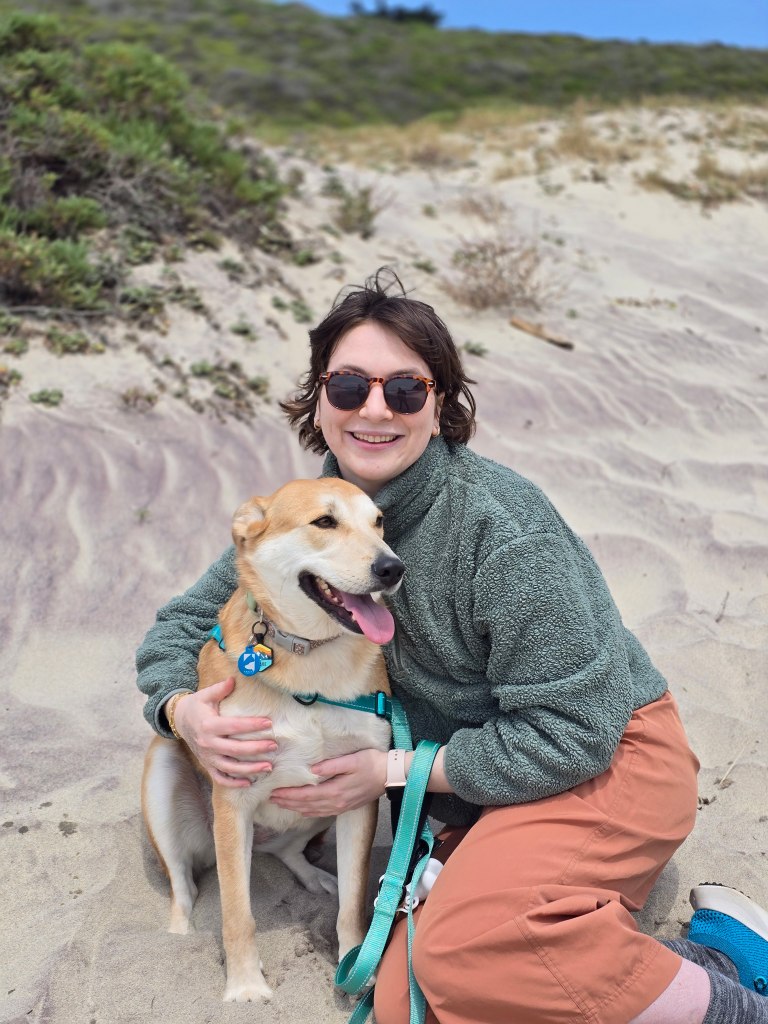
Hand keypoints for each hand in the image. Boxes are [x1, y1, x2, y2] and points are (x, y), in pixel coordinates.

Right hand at [171, 676, 275, 787]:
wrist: (180, 721)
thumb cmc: (197, 706)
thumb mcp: (206, 694)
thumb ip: (220, 689)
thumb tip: (233, 680)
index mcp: (208, 725)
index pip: (234, 726)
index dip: (252, 725)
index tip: (269, 723)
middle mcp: (208, 743)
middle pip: (235, 749)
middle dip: (256, 749)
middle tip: (274, 746)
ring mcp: (207, 757)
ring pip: (230, 767)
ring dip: (250, 769)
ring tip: (268, 767)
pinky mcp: (207, 765)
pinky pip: (220, 778)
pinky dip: (234, 783)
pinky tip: (250, 782)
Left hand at [270, 748, 386, 816]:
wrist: (390, 776)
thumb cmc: (371, 763)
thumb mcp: (352, 760)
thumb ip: (331, 766)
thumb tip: (312, 770)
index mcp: (335, 791)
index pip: (306, 795)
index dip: (289, 795)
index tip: (274, 793)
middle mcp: (336, 802)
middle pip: (306, 806)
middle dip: (288, 803)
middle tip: (271, 800)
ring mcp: (341, 807)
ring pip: (313, 811)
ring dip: (296, 809)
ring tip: (282, 805)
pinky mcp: (345, 807)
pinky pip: (322, 813)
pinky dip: (309, 813)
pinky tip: (303, 811)